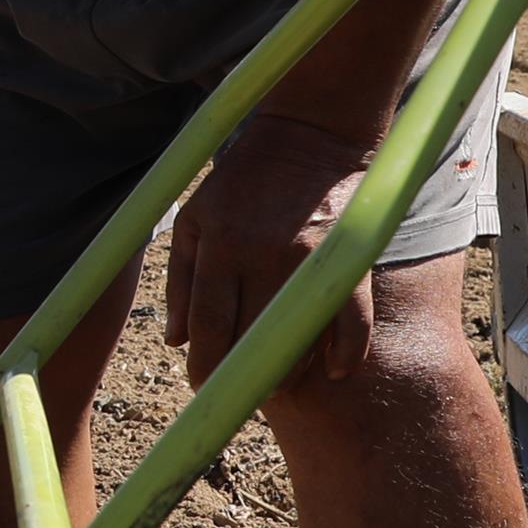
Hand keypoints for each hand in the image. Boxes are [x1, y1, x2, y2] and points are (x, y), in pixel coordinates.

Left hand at [161, 112, 376, 388]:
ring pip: (297, 338)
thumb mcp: (194, 217)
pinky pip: (352, 320)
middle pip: (251, 340)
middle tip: (241, 392)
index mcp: (218, 244)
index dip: (204, 366)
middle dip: (243, 378)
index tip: (204, 387)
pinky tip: (333, 371)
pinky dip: (346, 352)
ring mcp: (307, 258)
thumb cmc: (242, 181)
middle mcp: (260, 254)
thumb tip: (175, 342)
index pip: (207, 325)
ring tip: (279, 383)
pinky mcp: (346, 257)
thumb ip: (179, 279)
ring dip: (289, 373)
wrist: (310, 135)